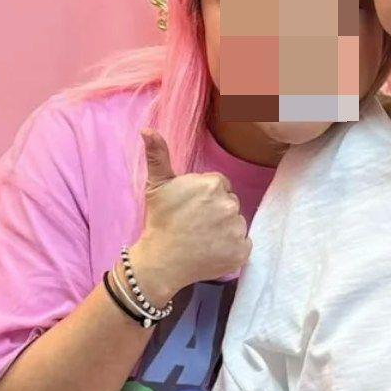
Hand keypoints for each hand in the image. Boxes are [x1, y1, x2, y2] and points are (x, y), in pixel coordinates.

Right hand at [128, 131, 250, 305]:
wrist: (161, 261)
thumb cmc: (160, 221)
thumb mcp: (157, 185)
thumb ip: (158, 155)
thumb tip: (147, 130)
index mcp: (213, 184)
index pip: (220, 185)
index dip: (205, 197)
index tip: (191, 209)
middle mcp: (229, 204)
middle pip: (230, 203)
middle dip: (216, 211)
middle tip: (195, 224)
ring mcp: (237, 229)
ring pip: (237, 223)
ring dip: (224, 229)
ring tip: (202, 238)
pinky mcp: (242, 251)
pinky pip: (243, 244)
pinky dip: (231, 248)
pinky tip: (212, 250)